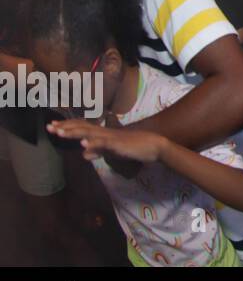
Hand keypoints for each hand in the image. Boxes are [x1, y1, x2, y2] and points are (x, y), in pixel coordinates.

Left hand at [47, 119, 165, 163]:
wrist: (155, 145)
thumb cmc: (135, 147)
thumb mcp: (113, 151)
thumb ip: (98, 151)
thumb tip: (83, 154)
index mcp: (104, 133)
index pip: (83, 127)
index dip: (68, 126)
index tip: (53, 126)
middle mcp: (106, 132)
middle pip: (83, 128)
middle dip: (65, 127)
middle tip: (49, 126)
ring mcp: (112, 138)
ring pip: (91, 133)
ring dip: (74, 133)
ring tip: (60, 132)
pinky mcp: (119, 145)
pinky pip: (105, 144)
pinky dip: (94, 144)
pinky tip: (84, 145)